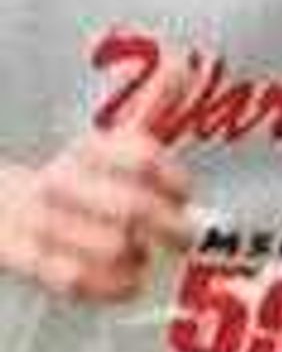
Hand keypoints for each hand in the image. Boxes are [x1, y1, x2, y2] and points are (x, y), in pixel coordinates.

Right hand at [0, 53, 202, 300]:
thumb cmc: (73, 181)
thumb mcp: (107, 145)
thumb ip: (147, 112)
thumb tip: (183, 65)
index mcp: (85, 151)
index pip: (139, 156)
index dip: (171, 177)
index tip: (185, 190)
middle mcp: (60, 183)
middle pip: (131, 209)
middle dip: (169, 226)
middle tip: (184, 234)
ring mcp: (40, 222)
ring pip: (111, 247)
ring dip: (140, 257)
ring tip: (144, 255)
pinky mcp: (25, 260)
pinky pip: (76, 281)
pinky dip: (112, 286)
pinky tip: (128, 280)